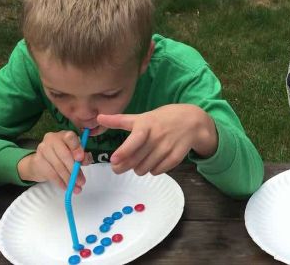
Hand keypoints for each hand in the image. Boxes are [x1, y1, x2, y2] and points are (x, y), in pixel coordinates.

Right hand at [17, 131, 92, 193]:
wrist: (41, 161)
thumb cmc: (62, 155)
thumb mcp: (74, 153)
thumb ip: (82, 156)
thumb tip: (85, 160)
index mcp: (64, 135)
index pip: (70, 137)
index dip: (76, 148)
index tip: (81, 159)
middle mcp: (52, 139)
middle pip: (64, 155)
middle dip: (74, 170)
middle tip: (81, 181)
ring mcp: (43, 149)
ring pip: (58, 166)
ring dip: (68, 179)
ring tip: (76, 187)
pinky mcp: (37, 160)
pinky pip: (51, 174)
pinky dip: (60, 182)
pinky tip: (66, 187)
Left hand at [97, 104, 217, 175]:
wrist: (191, 121)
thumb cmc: (162, 119)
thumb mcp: (142, 117)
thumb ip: (119, 120)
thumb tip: (99, 117)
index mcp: (147, 125)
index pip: (134, 140)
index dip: (123, 152)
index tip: (114, 160)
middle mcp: (157, 137)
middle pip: (136, 160)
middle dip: (123, 166)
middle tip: (117, 167)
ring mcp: (167, 148)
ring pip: (145, 168)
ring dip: (138, 168)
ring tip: (139, 162)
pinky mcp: (176, 157)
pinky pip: (158, 171)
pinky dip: (152, 170)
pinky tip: (152, 163)